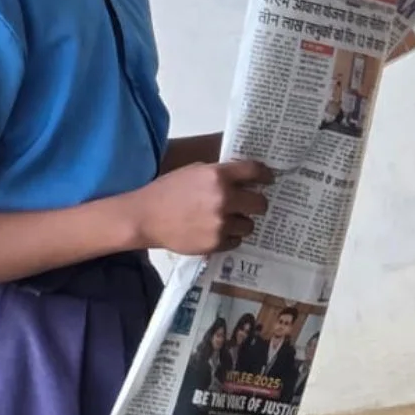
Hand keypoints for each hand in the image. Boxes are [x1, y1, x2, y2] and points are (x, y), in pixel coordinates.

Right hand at [129, 160, 273, 256]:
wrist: (145, 217)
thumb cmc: (169, 190)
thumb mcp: (195, 171)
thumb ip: (221, 174)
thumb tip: (245, 178)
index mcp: (218, 176)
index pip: (255, 172)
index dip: (265, 175)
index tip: (269, 179)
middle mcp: (223, 199)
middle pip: (260, 203)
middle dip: (257, 202)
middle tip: (250, 204)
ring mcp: (221, 223)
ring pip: (250, 225)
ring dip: (242, 222)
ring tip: (228, 220)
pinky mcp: (215, 243)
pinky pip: (236, 240)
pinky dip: (230, 236)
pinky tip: (217, 231)